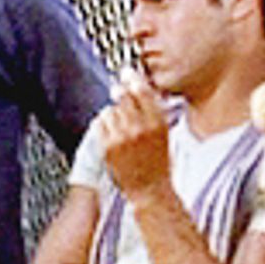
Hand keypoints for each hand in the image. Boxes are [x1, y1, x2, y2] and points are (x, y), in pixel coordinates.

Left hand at [100, 74, 171, 201]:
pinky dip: (104, 124)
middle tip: (118, 90)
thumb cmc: (158, 163)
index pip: (142, 91)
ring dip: (113, 112)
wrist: (149, 189)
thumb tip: (137, 89)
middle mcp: (139, 128)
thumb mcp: (163, 134)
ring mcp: (122, 137)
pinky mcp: (108, 146)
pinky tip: (111, 132)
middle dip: (119, 91)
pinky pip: (100, 123)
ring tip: (119, 124)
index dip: (133, 79)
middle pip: (123, 96)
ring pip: (110, 110)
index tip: (128, 73)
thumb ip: (152, 112)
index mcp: (157, 123)